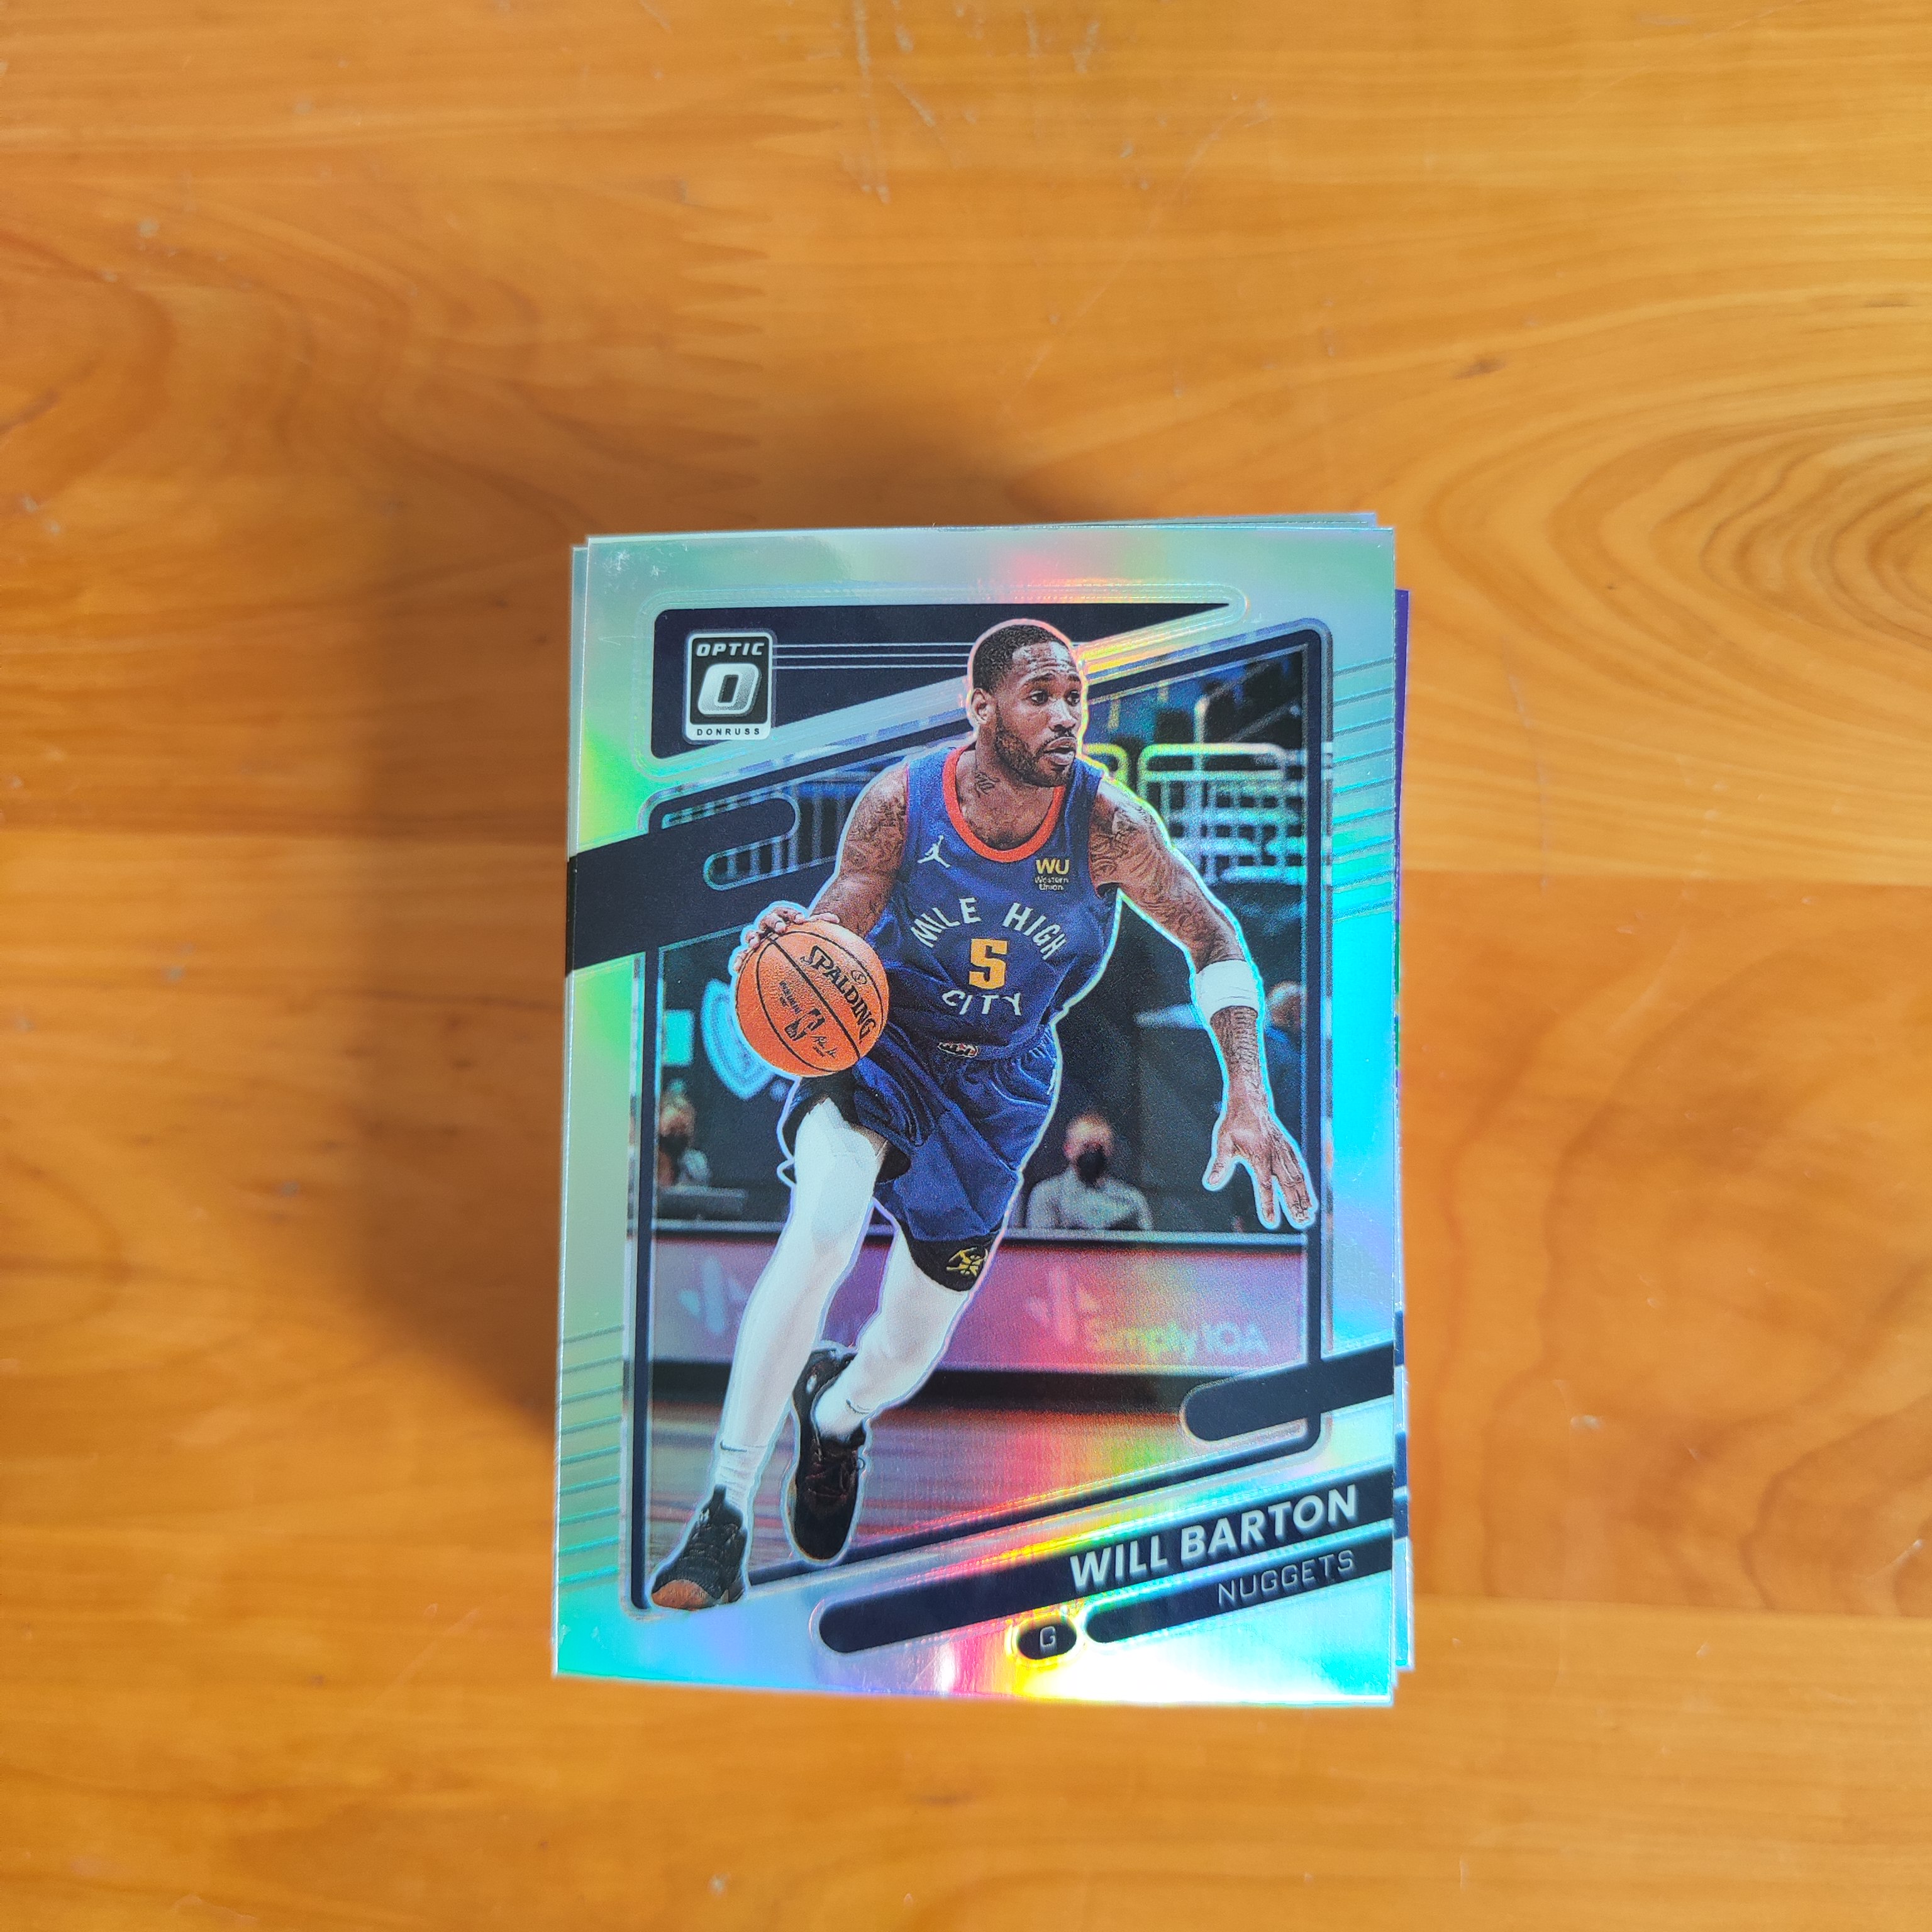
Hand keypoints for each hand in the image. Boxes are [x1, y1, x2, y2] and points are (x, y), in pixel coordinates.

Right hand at [729, 902, 816, 976]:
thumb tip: (835, 920)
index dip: (792, 914)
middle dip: (774, 922)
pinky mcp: (749, 950)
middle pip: (768, 919)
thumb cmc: (796, 934)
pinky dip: (739, 960)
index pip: (785, 911)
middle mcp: (767, 924)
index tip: (801, 919)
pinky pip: (742, 954)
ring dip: (753, 937)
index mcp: (781, 917)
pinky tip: (737, 969)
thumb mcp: (807, 929)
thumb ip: (819, 923)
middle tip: (782, 929)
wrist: (780, 940)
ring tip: (755, 945)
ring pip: (751, 933)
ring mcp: (757, 936)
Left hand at [1203, 1099, 1315, 1230]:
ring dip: (1303, 1198)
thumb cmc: (1234, 1124)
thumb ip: (1220, 1164)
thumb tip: (1209, 1183)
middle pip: (1287, 1185)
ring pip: (1297, 1179)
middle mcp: (1275, 1155)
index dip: (1268, 1204)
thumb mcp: (1223, 1142)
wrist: (1250, 1102)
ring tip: (1308, 1217)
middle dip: (1294, 1205)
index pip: (1265, 1185)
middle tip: (1301, 1223)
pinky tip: (1310, 1199)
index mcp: (1259, 1156)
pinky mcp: (1289, 1149)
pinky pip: (1300, 1170)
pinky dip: (1306, 1186)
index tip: (1271, 1222)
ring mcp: (1284, 1152)